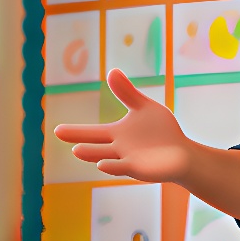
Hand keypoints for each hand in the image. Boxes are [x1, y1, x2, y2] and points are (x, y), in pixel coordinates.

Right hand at [54, 70, 199, 181]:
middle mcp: (118, 149)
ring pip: (107, 158)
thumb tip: (111, 71)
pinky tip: (102, 164)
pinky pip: (125, 168)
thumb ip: (127, 93)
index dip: (75, 132)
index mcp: (117, 134)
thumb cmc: (161, 131)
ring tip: (77, 150)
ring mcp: (129, 160)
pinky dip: (113, 166)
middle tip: (60, 135)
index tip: (57, 130)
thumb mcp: (144, 107)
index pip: (92, 133)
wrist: (182, 152)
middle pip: (95, 146)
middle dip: (80, 142)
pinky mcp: (141, 169)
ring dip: (93, 155)